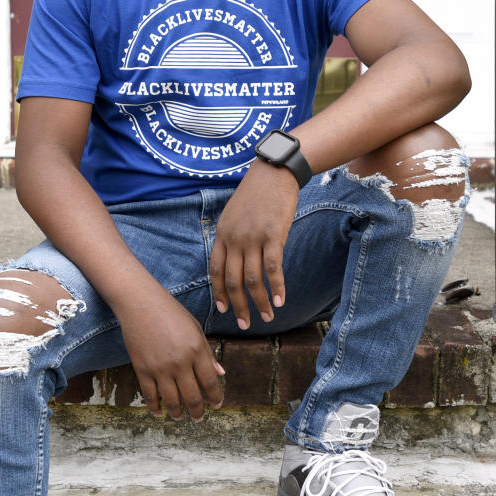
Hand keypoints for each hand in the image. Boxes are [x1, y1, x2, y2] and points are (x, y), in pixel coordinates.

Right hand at [117, 290, 224, 420]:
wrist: (140, 303)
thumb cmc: (171, 313)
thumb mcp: (195, 329)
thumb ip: (208, 353)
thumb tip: (221, 373)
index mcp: (196, 350)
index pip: (210, 382)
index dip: (216, 398)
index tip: (217, 405)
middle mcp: (180, 362)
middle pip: (192, 397)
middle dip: (197, 412)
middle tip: (199, 418)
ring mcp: (160, 368)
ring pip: (171, 401)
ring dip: (177, 414)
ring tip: (180, 418)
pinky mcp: (142, 369)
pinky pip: (150, 395)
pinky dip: (155, 407)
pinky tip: (159, 413)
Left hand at [209, 160, 298, 328]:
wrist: (274, 171)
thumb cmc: (256, 193)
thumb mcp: (234, 214)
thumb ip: (231, 237)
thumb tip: (233, 259)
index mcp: (222, 235)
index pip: (215, 271)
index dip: (219, 293)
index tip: (224, 310)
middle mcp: (234, 239)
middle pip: (232, 281)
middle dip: (238, 306)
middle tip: (244, 324)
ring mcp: (253, 238)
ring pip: (253, 280)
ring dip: (259, 303)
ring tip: (267, 317)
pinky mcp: (274, 236)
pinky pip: (273, 269)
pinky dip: (277, 288)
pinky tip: (281, 301)